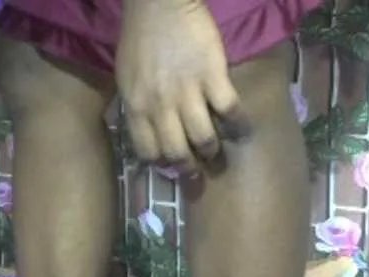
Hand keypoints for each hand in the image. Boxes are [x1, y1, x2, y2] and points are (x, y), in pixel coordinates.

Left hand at [116, 0, 250, 175]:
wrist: (160, 4)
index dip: (161, 164)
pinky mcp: (213, 77)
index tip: (170, 165)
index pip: (148, 152)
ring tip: (217, 151)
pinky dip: (238, 124)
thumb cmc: (140, 39)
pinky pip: (229, 110)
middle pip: (178, 152)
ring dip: (212, 150)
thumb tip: (150, 134)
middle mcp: (160, 106)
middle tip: (197, 169)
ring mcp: (187, 93)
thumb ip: (136, 107)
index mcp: (136, 107)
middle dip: (189, 168)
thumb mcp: (126, 79)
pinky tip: (242, 130)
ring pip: (204, 138)